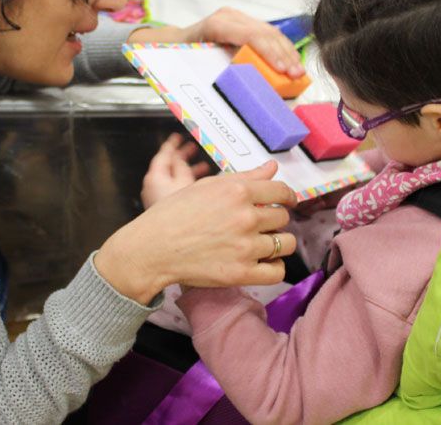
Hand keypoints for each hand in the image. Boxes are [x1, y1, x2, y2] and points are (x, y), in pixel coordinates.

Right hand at [95, 160, 297, 304]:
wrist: (152, 248)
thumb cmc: (175, 213)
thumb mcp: (207, 186)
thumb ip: (244, 177)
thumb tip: (273, 167)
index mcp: (238, 191)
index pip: (281, 192)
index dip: (287, 197)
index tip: (286, 202)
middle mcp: (246, 217)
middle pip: (283, 217)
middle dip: (275, 220)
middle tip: (260, 225)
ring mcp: (245, 247)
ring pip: (285, 244)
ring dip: (278, 243)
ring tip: (263, 244)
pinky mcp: (241, 273)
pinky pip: (277, 271)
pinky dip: (274, 267)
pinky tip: (263, 262)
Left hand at [129, 7, 304, 77]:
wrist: (172, 43)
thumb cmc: (180, 56)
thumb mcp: (197, 65)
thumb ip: (220, 73)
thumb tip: (245, 89)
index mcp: (217, 25)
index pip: (251, 36)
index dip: (269, 53)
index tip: (282, 70)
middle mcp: (229, 17)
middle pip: (265, 33)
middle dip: (284, 55)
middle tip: (297, 75)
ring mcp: (237, 17)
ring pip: (271, 32)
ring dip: (287, 52)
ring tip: (299, 72)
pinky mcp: (244, 23)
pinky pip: (267, 34)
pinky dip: (281, 49)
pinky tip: (290, 63)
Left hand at [142, 133, 211, 209]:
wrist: (171, 239)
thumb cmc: (175, 212)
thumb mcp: (184, 182)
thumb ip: (182, 166)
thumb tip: (180, 158)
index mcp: (155, 176)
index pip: (163, 154)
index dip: (172, 144)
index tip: (177, 137)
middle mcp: (153, 186)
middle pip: (168, 165)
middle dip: (183, 157)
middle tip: (193, 148)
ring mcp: (157, 197)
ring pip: (174, 178)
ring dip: (188, 171)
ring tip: (203, 166)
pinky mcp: (164, 208)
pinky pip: (176, 189)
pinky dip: (187, 184)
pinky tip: (200, 186)